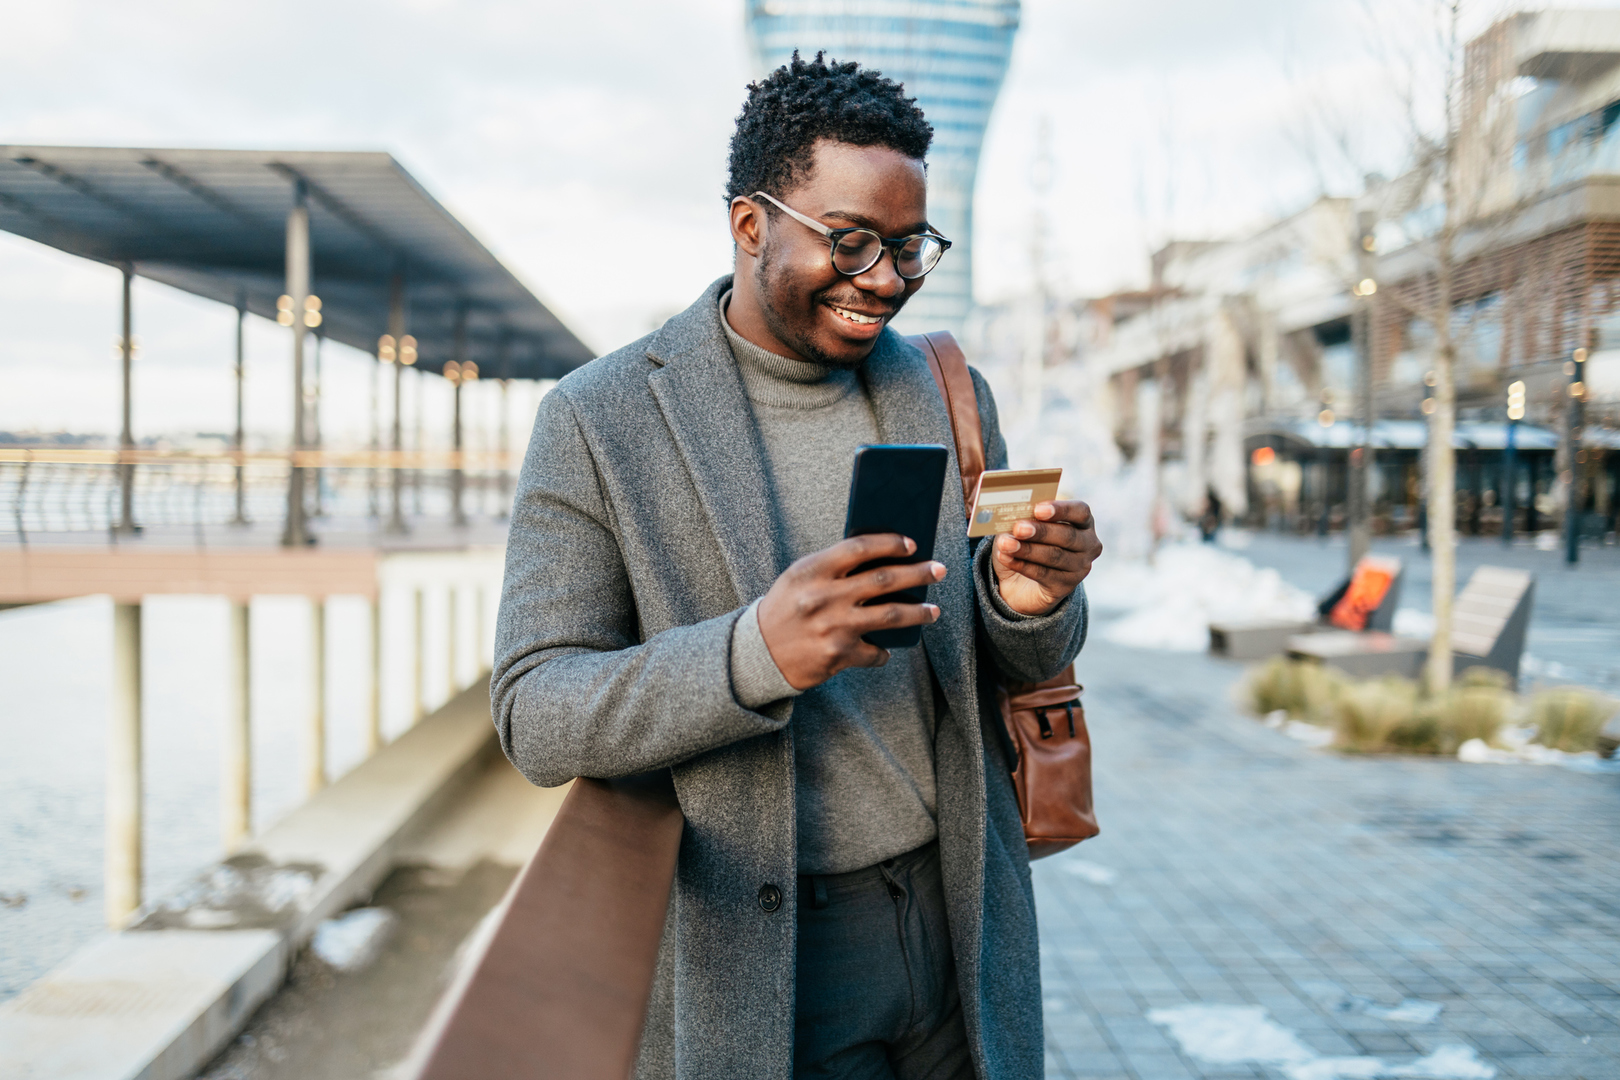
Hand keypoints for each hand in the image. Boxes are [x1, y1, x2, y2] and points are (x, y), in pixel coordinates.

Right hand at [756, 534, 945, 690]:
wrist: (758, 653)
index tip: (911, 544)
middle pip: (884, 580)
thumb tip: (884, 559)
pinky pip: (874, 652)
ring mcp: (833, 627)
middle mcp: (824, 597)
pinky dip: (883, 650)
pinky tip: (886, 648)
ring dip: (918, 612)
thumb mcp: (800, 578)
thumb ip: (833, 566)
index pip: (859, 548)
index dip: (889, 543)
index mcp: (812, 570)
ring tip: (934, 610)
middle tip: (939, 570)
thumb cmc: (786, 608)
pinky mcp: (838, 655)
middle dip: (918, 573)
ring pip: (890, 616)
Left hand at [991, 500, 1102, 616]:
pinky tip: (1006, 557)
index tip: (1038, 510)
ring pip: (1054, 556)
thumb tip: (1011, 516)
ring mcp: (1080, 567)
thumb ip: (1024, 518)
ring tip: (1006, 544)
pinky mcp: (1066, 586)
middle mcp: (1088, 544)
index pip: (1080, 512)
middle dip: (1041, 531)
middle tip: (1018, 528)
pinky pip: (1043, 574)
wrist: (1021, 582)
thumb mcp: (1026, 527)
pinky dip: (1022, 565)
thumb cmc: (1028, 543)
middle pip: (1067, 535)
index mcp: (1083, 522)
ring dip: (1027, 549)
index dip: (1061, 510)